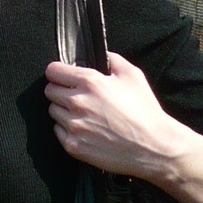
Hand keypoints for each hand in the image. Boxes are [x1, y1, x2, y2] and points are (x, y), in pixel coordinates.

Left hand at [44, 54, 202, 202]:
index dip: (58, 72)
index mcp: (90, 82)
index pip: (53, 71)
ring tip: (84, 114)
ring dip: (63, 111)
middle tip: (76, 96)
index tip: (63, 76)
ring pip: (53, 111)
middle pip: (50, 91)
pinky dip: (67, 129)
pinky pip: (58, 132)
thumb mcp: (133, 75)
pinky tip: (85, 129)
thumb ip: (112, 59)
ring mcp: (74, 126)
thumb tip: (101, 56)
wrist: (153, 147)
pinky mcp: (73, 146)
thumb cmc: (144, 110)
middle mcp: (78, 103)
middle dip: (60, 91)